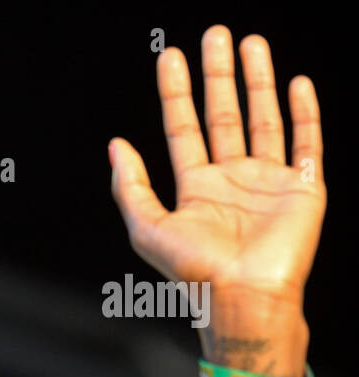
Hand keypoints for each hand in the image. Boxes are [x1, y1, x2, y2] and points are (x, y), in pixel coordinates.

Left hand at [109, 26, 324, 376]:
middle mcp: (232, 181)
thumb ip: (130, 187)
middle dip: (218, 75)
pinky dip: (304, 112)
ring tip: (251, 43)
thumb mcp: (148, 228)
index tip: (169, 56)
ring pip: (263, 119)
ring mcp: (269, 182)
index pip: (184, 129)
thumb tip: (115, 144)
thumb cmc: (195, 271)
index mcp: (197, 189)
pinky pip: (307, 142)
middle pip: (223, 115)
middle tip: (214, 35)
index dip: (176, 93)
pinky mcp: (304, 188)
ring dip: (258, 81)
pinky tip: (296, 83)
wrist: (245, 296)